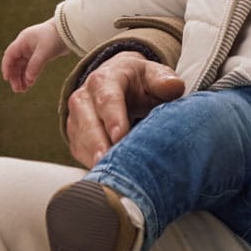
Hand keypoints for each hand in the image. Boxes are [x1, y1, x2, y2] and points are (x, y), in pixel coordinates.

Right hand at [2, 19, 68, 91]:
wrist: (70, 31)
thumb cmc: (55, 37)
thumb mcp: (45, 52)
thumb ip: (35, 66)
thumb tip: (28, 80)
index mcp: (22, 41)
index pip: (9, 55)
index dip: (7, 67)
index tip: (7, 79)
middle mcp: (25, 45)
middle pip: (15, 63)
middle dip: (15, 76)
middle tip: (17, 90)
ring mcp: (32, 50)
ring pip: (23, 66)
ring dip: (22, 77)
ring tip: (23, 90)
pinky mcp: (40, 54)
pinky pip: (31, 66)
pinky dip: (30, 74)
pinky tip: (30, 83)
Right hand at [66, 51, 184, 166]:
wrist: (120, 81)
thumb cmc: (140, 81)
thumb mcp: (154, 74)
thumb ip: (164, 80)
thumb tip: (174, 86)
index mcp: (105, 80)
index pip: (107, 100)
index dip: (113, 119)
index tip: (120, 136)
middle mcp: (84, 97)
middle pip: (89, 124)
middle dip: (98, 145)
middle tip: (109, 163)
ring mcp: (76, 118)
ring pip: (81, 141)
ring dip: (94, 158)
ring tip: (109, 176)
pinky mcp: (76, 136)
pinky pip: (80, 152)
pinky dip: (92, 164)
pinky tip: (108, 176)